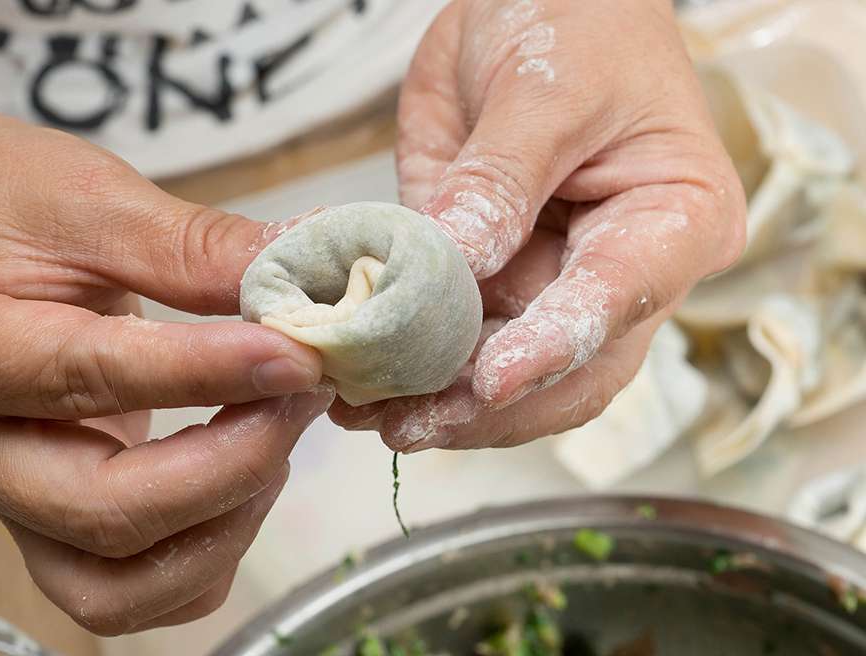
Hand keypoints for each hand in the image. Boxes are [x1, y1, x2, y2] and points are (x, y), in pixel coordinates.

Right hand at [0, 89, 332, 634]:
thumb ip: (193, 247)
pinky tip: (241, 475)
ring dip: (221, 528)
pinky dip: (201, 555)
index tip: (296, 355)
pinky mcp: (38, 515)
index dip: (208, 374)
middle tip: (302, 393)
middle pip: (101, 515)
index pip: (89, 379)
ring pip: (110, 588)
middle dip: (231, 465)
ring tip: (274, 438)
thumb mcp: (87, 196)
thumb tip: (304, 282)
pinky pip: (122, 589)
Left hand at [331, 0, 745, 449]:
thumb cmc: (578, 21)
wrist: (538, 3)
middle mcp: (624, 272)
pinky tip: (365, 383)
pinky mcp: (499, 284)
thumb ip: (500, 179)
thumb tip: (453, 264)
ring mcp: (557, 284)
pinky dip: (413, 369)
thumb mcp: (543, 86)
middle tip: (409, 422)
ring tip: (367, 413)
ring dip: (440, 403)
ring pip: (510, 376)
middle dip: (488, 406)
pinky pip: (460, 342)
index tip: (490, 381)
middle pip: (572, 370)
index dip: (553, 348)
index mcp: (674, 220)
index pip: (618, 300)